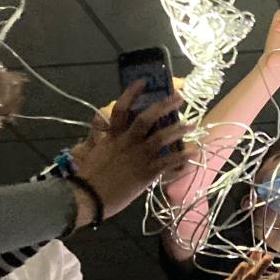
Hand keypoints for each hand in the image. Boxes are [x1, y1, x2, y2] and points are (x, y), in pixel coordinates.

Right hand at [71, 82, 191, 226]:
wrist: (86, 198)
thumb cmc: (88, 176)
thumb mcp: (92, 151)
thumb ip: (100, 136)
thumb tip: (101, 121)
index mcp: (113, 136)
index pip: (122, 109)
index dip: (132, 93)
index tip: (144, 81)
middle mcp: (127, 142)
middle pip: (147, 118)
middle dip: (165, 105)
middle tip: (180, 97)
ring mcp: (138, 157)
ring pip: (161, 138)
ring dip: (179, 130)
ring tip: (192, 125)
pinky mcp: (146, 174)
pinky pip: (168, 163)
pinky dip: (182, 158)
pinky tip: (193, 153)